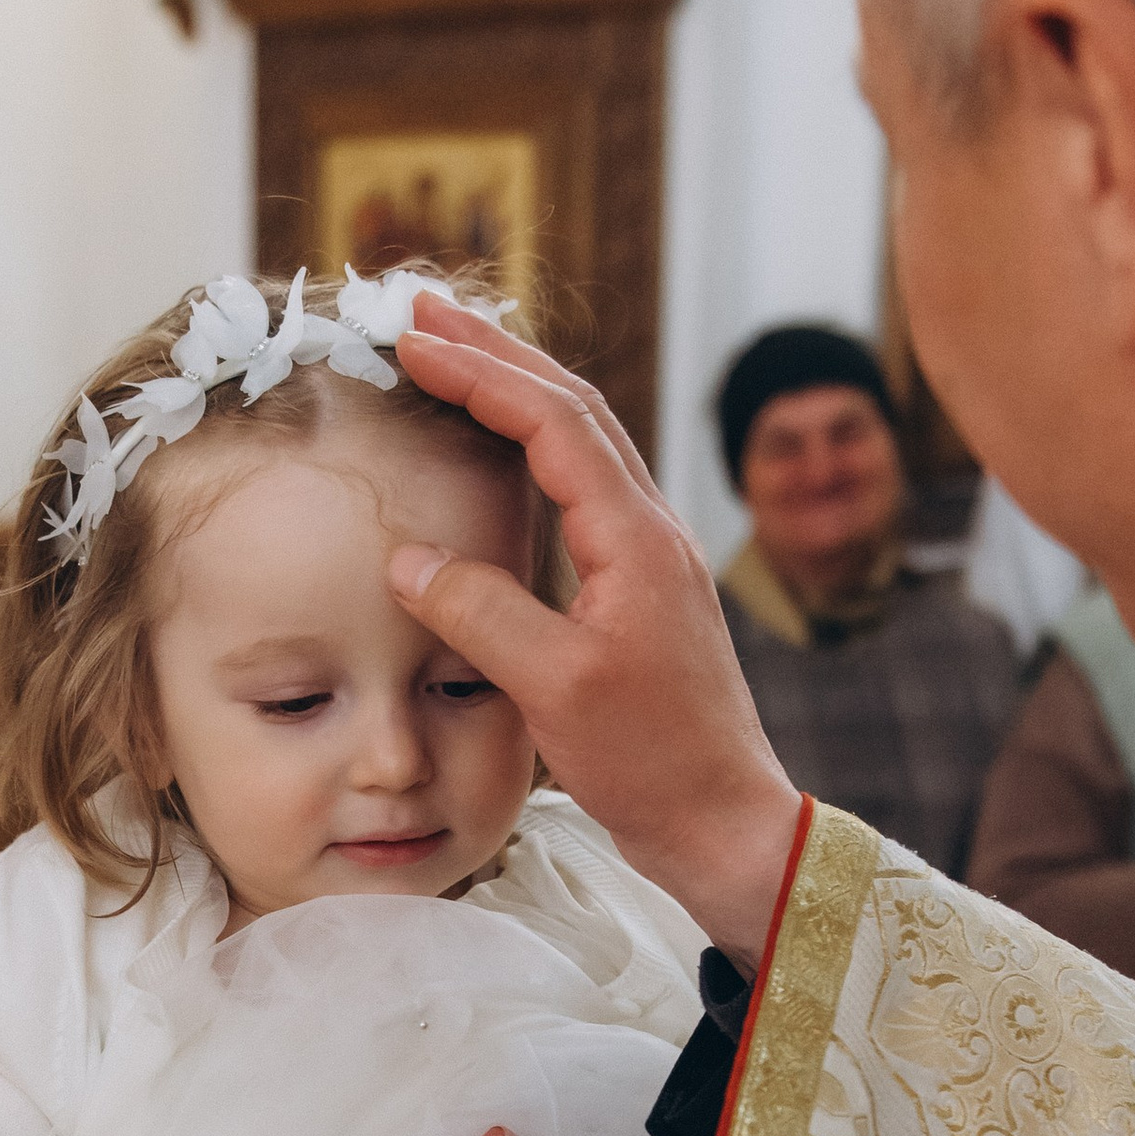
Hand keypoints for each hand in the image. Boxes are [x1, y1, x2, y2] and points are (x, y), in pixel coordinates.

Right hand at [388, 293, 802, 964]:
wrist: (725, 823)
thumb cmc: (652, 764)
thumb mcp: (552, 689)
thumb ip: (479, 612)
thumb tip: (409, 558)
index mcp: (637, 538)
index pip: (553, 422)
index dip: (480, 373)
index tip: (411, 340)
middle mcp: (653, 531)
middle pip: (574, 408)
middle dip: (498, 353)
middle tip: (423, 312)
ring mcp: (653, 559)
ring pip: (584, 443)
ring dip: (517, 391)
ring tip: (453, 357)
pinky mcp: (643, 593)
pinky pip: (586, 490)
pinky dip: (535, 449)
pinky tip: (504, 453)